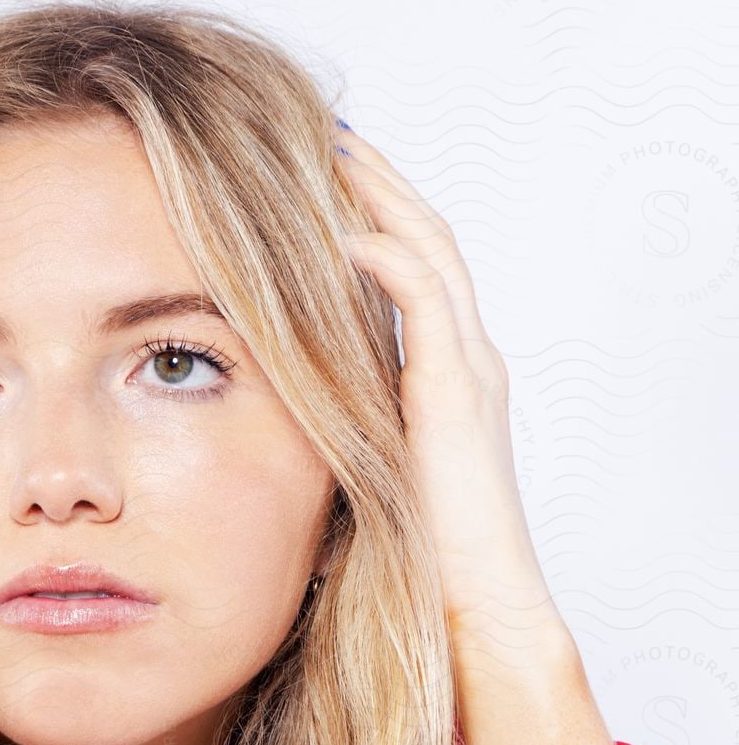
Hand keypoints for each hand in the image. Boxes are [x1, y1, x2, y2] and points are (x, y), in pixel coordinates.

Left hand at [332, 119, 569, 665]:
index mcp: (446, 379)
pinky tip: (345, 233)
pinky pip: (425, 306)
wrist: (471, 608)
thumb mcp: (366, 479)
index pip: (412, 272)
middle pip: (425, 241)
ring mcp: (468, 374)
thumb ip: (338, 435)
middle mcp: (466, 363)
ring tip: (334, 154)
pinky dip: (388, 260)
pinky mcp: (455, 398)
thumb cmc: (420, 564)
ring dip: (381, 200)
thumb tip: (273, 428)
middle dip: (377, 186)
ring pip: (430, 254)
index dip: (373, 221)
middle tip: (329, 136)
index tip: (324, 184)